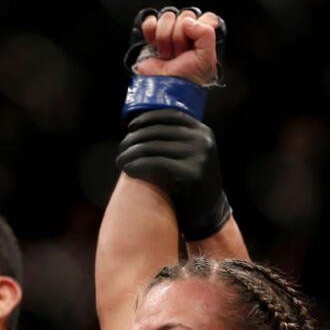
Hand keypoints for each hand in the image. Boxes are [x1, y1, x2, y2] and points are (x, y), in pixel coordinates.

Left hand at [116, 108, 232, 239]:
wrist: (209, 214)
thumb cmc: (190, 185)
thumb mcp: (188, 156)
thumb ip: (174, 141)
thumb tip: (139, 128)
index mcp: (202, 132)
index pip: (170, 116)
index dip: (146, 119)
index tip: (129, 127)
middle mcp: (203, 140)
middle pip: (158, 132)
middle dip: (134, 139)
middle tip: (120, 149)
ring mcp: (199, 156)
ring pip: (154, 147)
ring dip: (131, 153)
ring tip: (120, 161)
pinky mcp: (192, 174)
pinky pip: (156, 164)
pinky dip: (138, 165)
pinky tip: (128, 170)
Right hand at [128, 7, 223, 86]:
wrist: (166, 88)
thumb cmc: (188, 78)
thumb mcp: (207, 58)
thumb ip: (206, 33)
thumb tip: (187, 21)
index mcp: (202, 36)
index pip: (206, 17)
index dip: (199, 28)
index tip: (194, 44)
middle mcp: (187, 33)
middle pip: (185, 16)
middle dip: (180, 37)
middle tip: (180, 54)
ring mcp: (169, 34)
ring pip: (167, 17)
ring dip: (165, 38)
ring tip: (168, 54)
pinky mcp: (152, 36)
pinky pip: (150, 21)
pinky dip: (151, 31)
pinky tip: (154, 45)